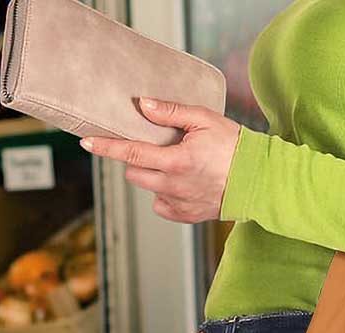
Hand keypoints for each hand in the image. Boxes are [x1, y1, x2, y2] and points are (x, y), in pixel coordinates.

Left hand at [80, 97, 240, 222]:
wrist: (258, 181)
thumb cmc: (234, 146)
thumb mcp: (204, 119)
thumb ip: (170, 112)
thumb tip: (142, 105)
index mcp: (176, 161)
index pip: (131, 153)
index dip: (106, 147)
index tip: (86, 143)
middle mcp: (173, 186)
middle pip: (134, 173)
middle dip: (136, 159)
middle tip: (154, 147)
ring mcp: (178, 204)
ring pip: (148, 188)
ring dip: (152, 175)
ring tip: (175, 164)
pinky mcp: (185, 216)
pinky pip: (161, 205)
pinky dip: (165, 193)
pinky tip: (182, 183)